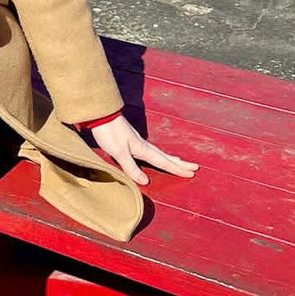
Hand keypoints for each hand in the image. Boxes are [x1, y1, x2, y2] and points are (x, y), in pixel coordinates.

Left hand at [84, 113, 198, 186]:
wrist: (100, 114)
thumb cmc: (109, 132)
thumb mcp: (119, 152)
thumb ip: (131, 167)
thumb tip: (146, 181)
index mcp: (143, 149)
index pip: (164, 162)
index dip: (177, 169)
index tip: (191, 173)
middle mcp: (143, 145)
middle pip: (165, 157)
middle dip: (180, 163)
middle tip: (194, 168)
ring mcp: (137, 142)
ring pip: (159, 153)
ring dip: (171, 158)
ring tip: (180, 162)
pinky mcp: (130, 140)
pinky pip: (150, 151)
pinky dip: (158, 155)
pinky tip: (155, 155)